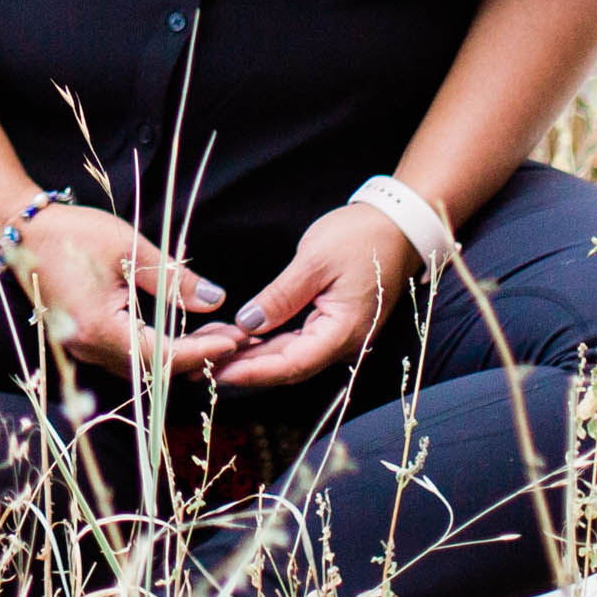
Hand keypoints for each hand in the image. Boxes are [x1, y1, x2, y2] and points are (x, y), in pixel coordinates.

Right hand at [7, 202, 239, 378]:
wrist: (22, 229)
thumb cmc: (74, 233)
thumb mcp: (130, 249)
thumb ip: (173, 280)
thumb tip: (215, 300)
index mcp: (100, 328)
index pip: (162, 356)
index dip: (202, 351)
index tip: (234, 339)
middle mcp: (88, 349)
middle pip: (153, 370)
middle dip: (197, 357)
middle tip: (234, 338)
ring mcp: (81, 349)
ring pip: (140, 368)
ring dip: (178, 356)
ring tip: (213, 334)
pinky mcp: (81, 341)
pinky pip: (125, 358)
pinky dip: (155, 351)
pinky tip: (177, 332)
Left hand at [208, 202, 417, 387]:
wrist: (396, 226)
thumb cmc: (360, 238)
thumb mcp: (314, 260)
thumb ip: (281, 296)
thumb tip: (247, 323)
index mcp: (343, 332)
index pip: (291, 364)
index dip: (252, 371)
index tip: (218, 370)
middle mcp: (343, 344)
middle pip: (288, 367)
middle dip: (244, 368)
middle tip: (201, 367)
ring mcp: (338, 337)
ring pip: (290, 357)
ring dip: (253, 357)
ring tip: (212, 353)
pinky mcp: (331, 326)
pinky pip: (296, 343)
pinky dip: (267, 343)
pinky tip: (240, 339)